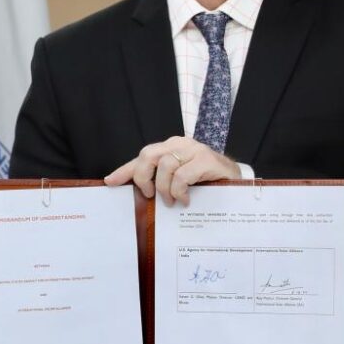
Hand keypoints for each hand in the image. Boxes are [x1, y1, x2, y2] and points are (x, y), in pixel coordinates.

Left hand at [105, 137, 240, 204]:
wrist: (234, 179)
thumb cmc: (202, 180)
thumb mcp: (175, 178)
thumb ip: (154, 178)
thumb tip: (122, 185)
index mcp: (169, 146)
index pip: (142, 156)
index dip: (125, 170)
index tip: (110, 182)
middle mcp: (179, 144)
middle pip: (149, 156)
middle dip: (144, 178)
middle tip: (150, 195)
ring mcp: (194, 150)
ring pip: (165, 166)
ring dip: (165, 188)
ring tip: (172, 200)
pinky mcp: (206, 159)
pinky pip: (182, 175)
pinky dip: (179, 191)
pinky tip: (185, 200)